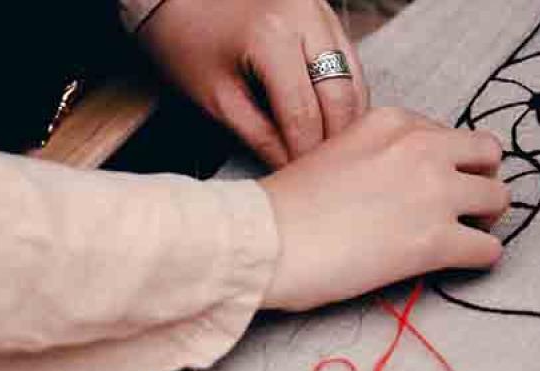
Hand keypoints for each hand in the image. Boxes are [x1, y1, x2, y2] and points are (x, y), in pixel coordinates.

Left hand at [139, 0, 367, 168]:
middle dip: (335, 140)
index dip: (305, 154)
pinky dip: (345, 92)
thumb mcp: (214, 97)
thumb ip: (257, 135)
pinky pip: (349, 59)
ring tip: (331, 154)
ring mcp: (320, 9)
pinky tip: (332, 121)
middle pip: (341, 94)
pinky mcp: (324, 10)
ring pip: (354, 76)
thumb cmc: (184, 42)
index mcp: (273, 37)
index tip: (303, 183)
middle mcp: (307, 16)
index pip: (304, 113)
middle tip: (325, 175)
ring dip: (347, 117)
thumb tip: (290, 167)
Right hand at [258, 108, 509, 310]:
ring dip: (485, 220)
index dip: (444, 163)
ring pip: (500, 199)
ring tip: (461, 238)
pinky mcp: (438, 241)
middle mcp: (422, 148)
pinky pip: (490, 249)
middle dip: (479, 180)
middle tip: (460, 209)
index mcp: (393, 122)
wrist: (267, 242)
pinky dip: (480, 259)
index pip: (447, 134)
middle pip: (487, 155)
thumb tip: (396, 188)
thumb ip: (374, 156)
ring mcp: (434, 193)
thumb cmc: (284, 208)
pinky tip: (455, 266)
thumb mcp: (332, 152)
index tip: (427, 187)